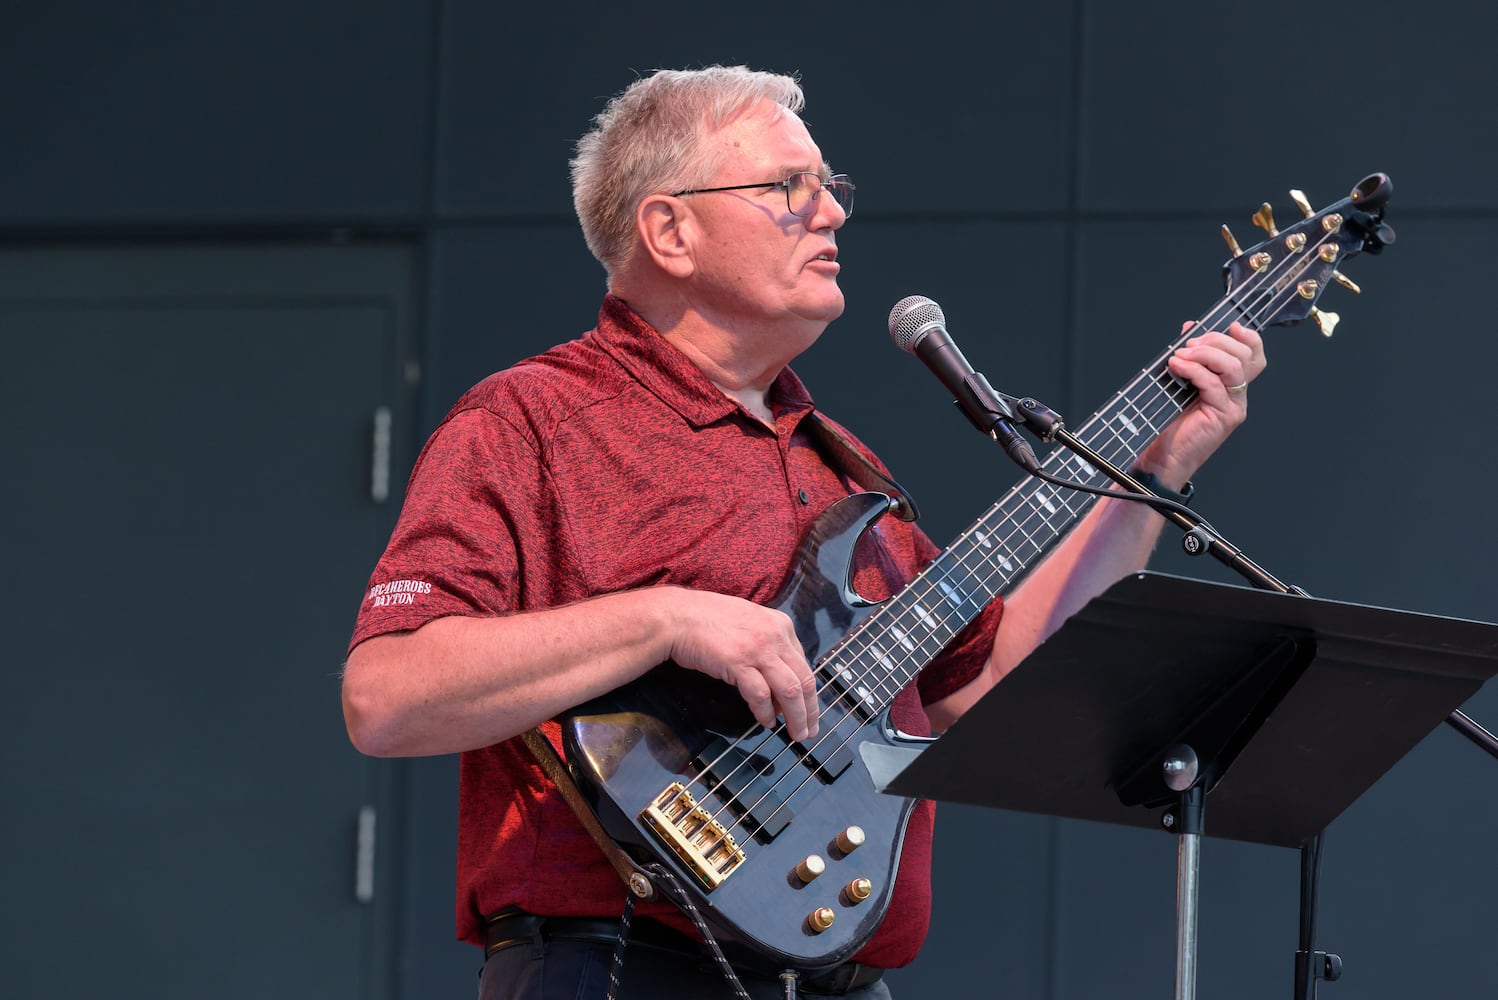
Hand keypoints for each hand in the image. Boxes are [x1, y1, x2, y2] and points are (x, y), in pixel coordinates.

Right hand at [663, 589, 819, 740]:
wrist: (677, 616)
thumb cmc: (707, 620)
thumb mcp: (749, 623)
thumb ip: (768, 645)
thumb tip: (778, 680)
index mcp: (781, 624)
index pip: (804, 664)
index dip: (808, 692)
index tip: (807, 709)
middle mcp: (775, 635)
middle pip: (803, 679)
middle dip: (809, 711)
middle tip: (809, 731)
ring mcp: (758, 648)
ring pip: (789, 690)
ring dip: (795, 717)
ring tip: (795, 734)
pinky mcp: (739, 661)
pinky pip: (761, 694)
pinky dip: (765, 712)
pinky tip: (765, 721)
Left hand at [1134, 320, 1265, 484]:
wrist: (1163, 458)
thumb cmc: (1170, 424)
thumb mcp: (1180, 382)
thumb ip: (1190, 356)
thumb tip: (1189, 328)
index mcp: (1232, 386)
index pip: (1254, 356)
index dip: (1248, 337)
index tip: (1229, 325)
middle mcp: (1238, 396)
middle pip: (1244, 356)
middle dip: (1216, 341)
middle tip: (1190, 343)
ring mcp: (1233, 407)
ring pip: (1233, 367)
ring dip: (1205, 353)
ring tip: (1180, 354)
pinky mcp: (1223, 416)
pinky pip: (1213, 383)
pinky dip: (1194, 369)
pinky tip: (1176, 366)